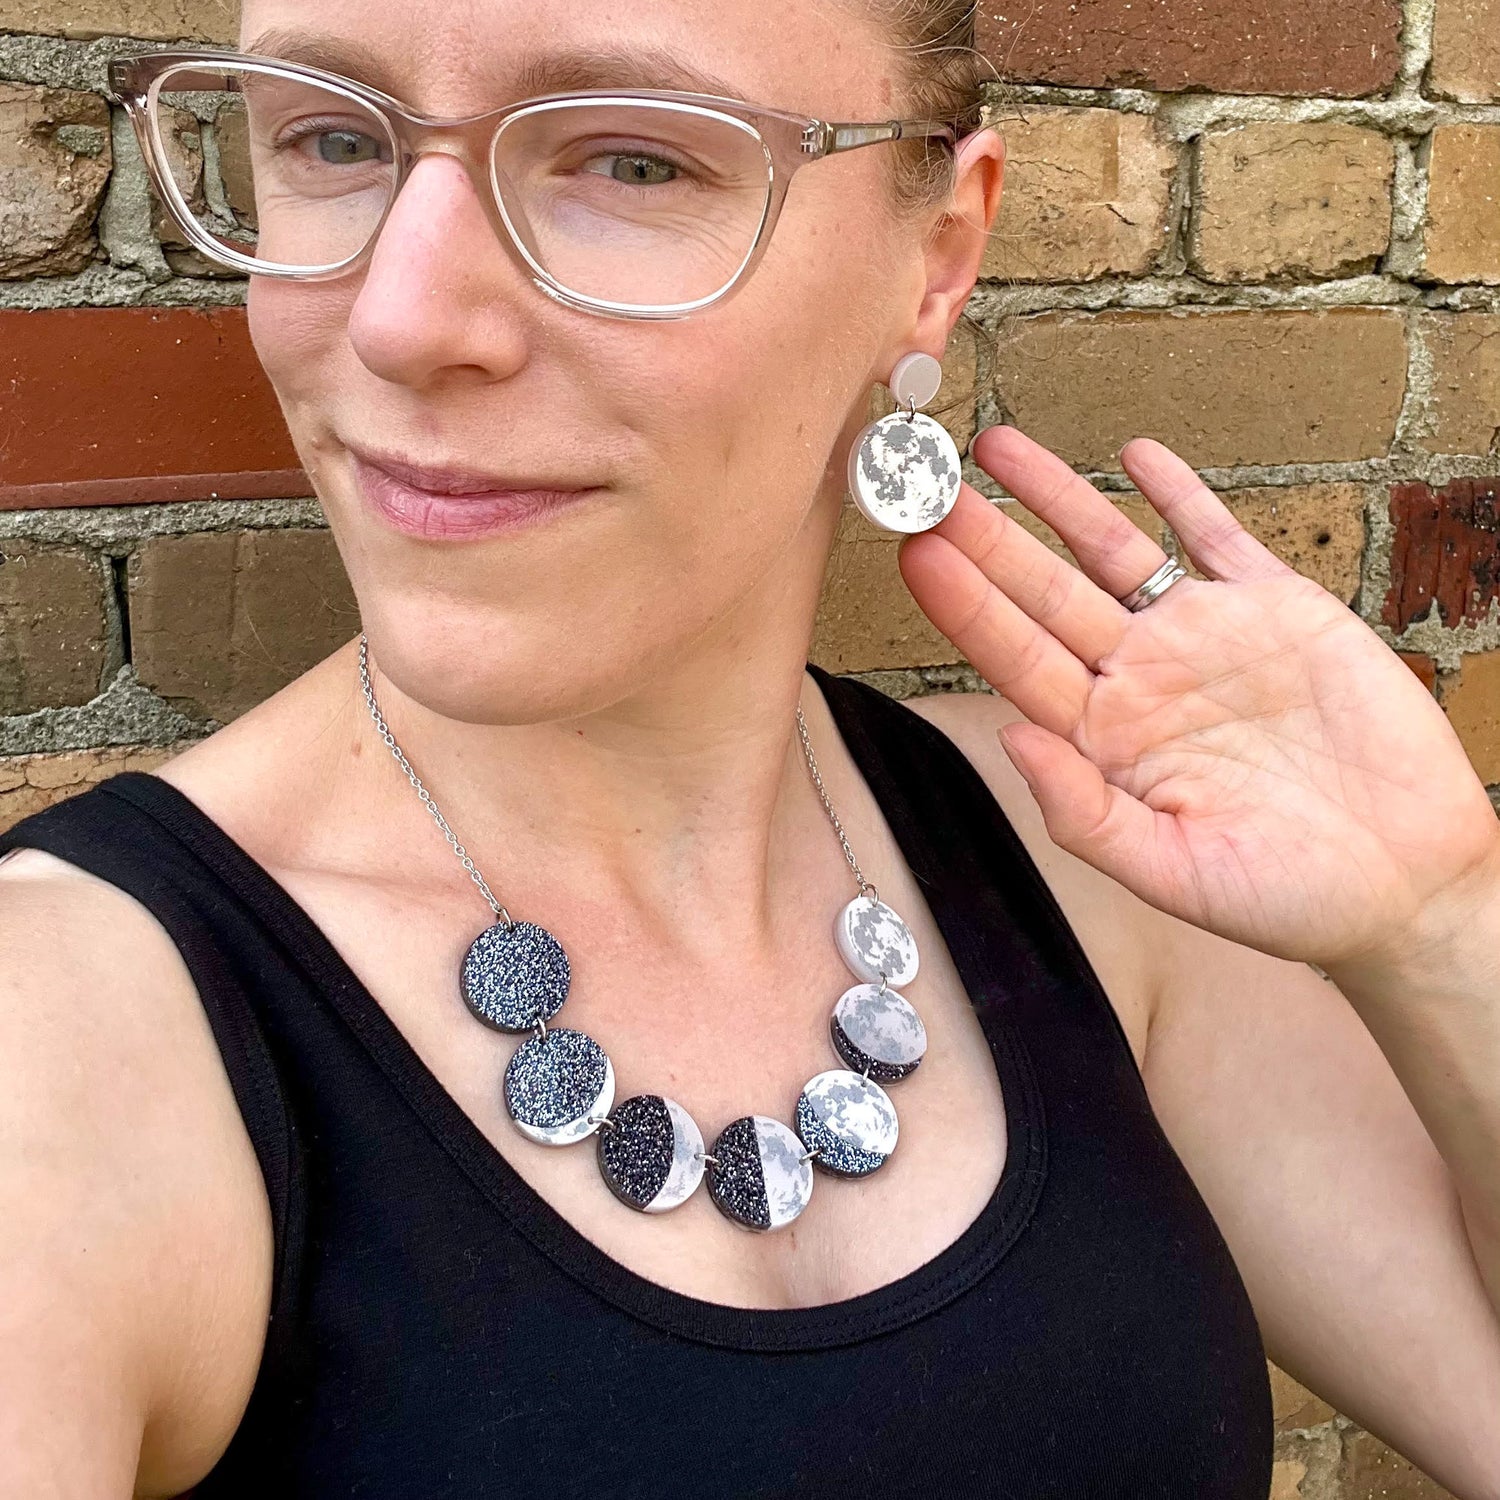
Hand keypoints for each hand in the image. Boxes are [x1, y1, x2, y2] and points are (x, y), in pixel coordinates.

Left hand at [898, 426, 1499, 969]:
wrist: (1407, 880)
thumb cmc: (1285, 897)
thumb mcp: (1174, 871)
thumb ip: (1086, 813)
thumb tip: (1012, 739)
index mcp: (1105, 740)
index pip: (1016, 660)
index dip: (966, 606)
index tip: (917, 554)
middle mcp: (1141, 678)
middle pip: (1046, 593)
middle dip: (989, 538)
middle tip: (930, 483)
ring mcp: (1204, 638)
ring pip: (1115, 551)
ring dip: (1058, 498)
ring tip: (998, 447)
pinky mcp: (1278, 610)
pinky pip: (1217, 538)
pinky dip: (1180, 495)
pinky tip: (1136, 455)